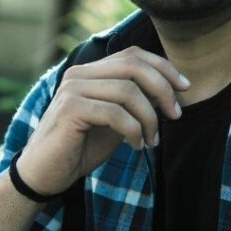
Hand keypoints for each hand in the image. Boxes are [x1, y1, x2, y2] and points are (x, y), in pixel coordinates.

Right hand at [16, 46, 188, 195]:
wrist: (45, 174)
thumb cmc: (79, 148)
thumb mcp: (114, 122)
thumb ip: (134, 104)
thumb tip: (170, 93)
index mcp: (90, 72)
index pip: (133, 55)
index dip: (163, 68)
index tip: (185, 88)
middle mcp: (79, 75)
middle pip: (134, 66)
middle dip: (163, 89)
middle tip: (176, 115)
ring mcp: (73, 90)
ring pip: (128, 91)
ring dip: (149, 118)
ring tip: (151, 140)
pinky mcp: (71, 109)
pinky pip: (115, 113)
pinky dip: (134, 130)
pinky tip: (136, 145)